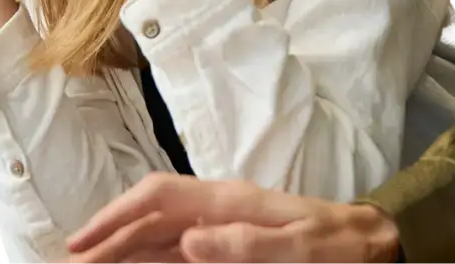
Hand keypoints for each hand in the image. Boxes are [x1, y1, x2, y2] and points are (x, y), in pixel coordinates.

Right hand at [58, 173, 400, 263]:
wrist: (372, 243)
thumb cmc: (338, 244)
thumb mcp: (298, 248)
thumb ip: (245, 244)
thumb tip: (188, 240)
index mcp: (229, 200)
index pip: (159, 197)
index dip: (116, 215)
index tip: (82, 243)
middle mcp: (218, 209)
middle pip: (149, 219)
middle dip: (108, 238)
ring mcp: (221, 229)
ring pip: (157, 237)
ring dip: (122, 251)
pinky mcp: (228, 248)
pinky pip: (177, 254)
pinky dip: (149, 262)